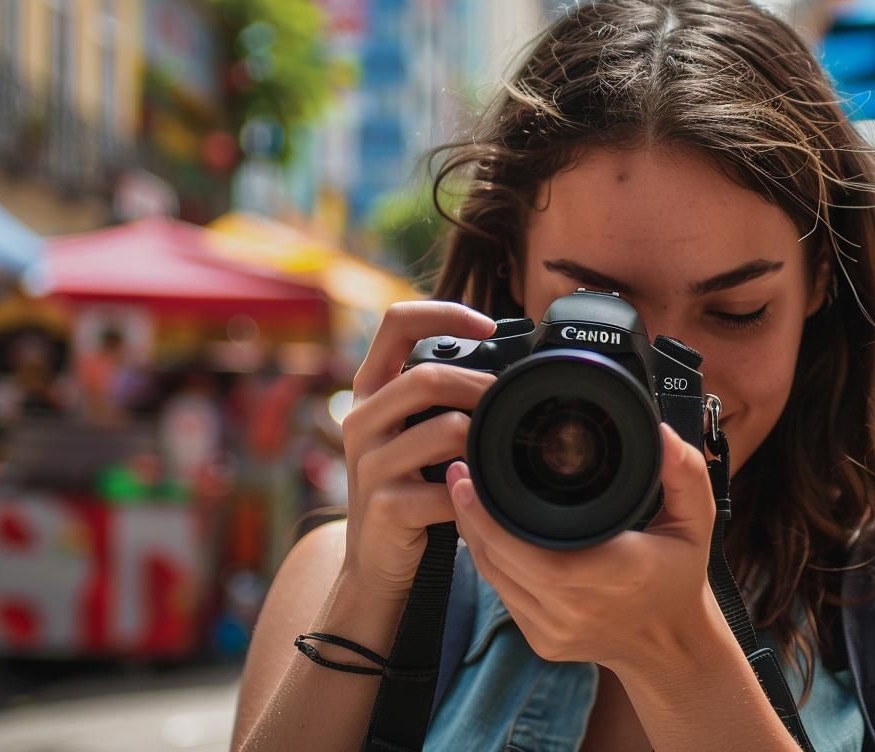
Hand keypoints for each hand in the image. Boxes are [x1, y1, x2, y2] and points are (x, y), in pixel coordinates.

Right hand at [339, 301, 498, 599]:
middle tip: (512, 403)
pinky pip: (448, 487)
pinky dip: (476, 490)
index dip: (445, 312)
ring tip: (501, 451)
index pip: (396, 322)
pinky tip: (482, 495)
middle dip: (482, 387)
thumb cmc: (412, 485)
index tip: (489, 325)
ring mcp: (369, 463)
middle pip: (427, 377)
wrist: (376, 561)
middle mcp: (361, 418)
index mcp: (371, 389)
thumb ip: (442, 396)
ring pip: (446, 429)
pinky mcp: (385, 505)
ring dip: (486, 439)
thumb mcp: (414, 430)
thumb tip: (512, 361)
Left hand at [446, 422, 720, 672]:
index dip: (490, 517)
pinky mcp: (542, 642)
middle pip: (499, 559)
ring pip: (494, 577)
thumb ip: (685, 474)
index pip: (532, 550)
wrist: (671, 646)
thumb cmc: (680, 575)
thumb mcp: (696, 521)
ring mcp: (555, 631)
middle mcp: (577, 609)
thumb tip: (663, 436)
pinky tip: (482, 531)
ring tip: (463, 493)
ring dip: (473, 536)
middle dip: (471, 515)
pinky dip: (490, 560)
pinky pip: (502, 595)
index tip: (471, 476)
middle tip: (459, 471)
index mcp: (613, 574)